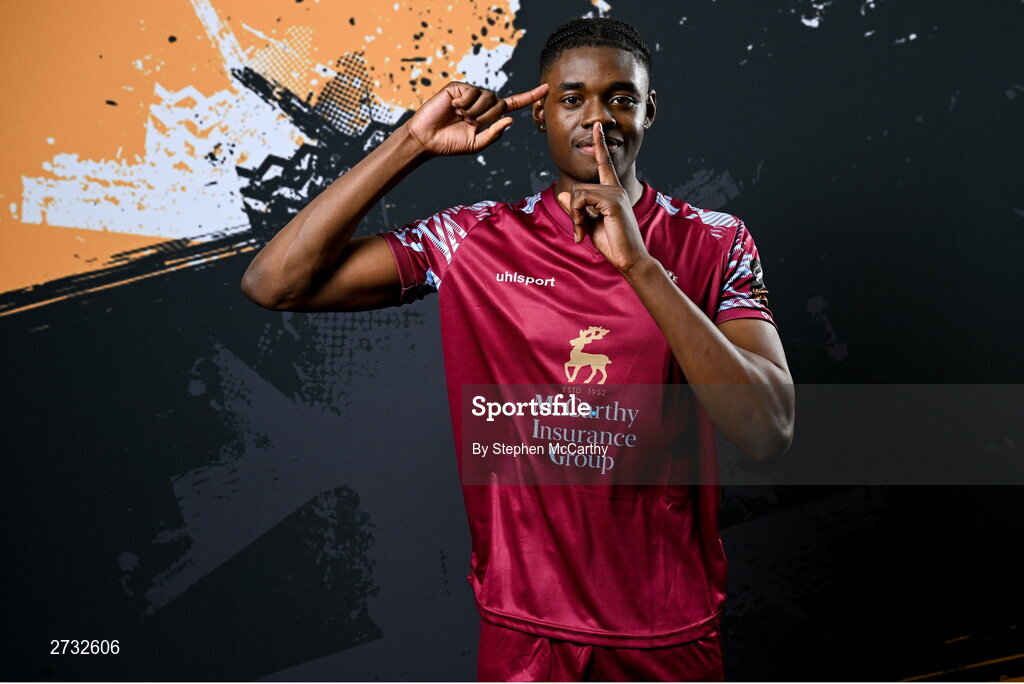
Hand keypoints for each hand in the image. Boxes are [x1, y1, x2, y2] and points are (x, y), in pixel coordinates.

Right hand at [404, 81, 548, 156]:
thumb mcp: (476, 144)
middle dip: (486, 118)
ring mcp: (469, 94)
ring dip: (475, 111)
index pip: (512, 104)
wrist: (426, 140)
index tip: (546, 89)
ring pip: (488, 97)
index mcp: (487, 116)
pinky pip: (472, 92)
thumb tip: (511, 119)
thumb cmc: (449, 144)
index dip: (529, 97)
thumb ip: (494, 133)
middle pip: (499, 104)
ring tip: (459, 115)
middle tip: (467, 123)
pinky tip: (453, 106)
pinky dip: (465, 102)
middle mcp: (480, 102)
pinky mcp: (458, 87)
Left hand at [556, 122, 650, 273]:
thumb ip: (576, 209)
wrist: (629, 259)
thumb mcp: (589, 224)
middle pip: (578, 188)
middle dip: (573, 212)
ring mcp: (615, 193)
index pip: (604, 164)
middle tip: (580, 231)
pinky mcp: (612, 200)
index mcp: (612, 192)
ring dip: (574, 216)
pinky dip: (577, 216)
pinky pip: (581, 199)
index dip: (600, 145)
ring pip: (577, 193)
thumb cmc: (613, 243)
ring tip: (584, 232)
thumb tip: (562, 195)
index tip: (598, 128)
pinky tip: (585, 230)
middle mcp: (615, 188)